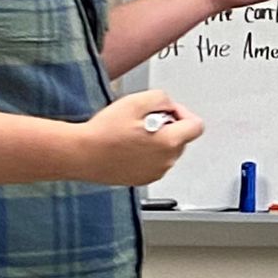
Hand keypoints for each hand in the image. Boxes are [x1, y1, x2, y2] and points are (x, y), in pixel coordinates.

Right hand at [70, 89, 203, 185]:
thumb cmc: (103, 132)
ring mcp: (155, 173)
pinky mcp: (143, 179)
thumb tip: (169, 105)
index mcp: (169, 142)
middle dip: (168, 125)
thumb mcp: (136, 101)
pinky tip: (127, 146)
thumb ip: (162, 98)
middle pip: (182, 138)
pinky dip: (146, 153)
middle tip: (142, 120)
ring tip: (132, 134)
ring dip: (156, 140)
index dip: (182, 113)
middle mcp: (166, 161)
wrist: (81, 154)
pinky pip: (154, 162)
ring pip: (167, 150)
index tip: (167, 110)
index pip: (196, 126)